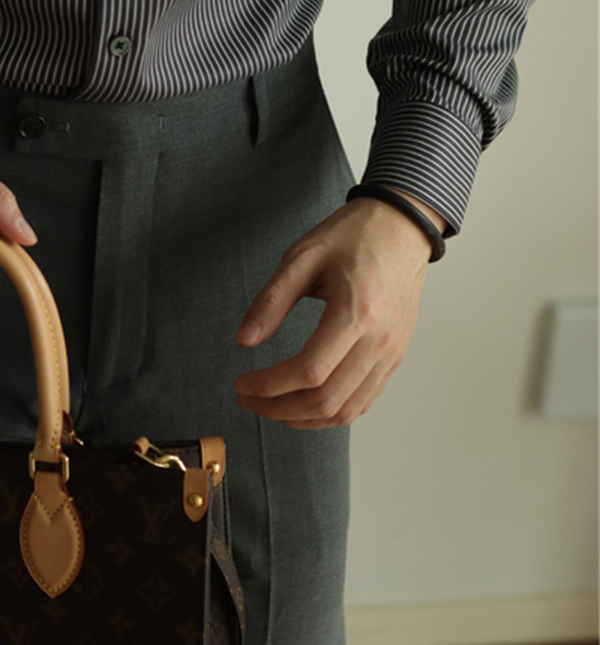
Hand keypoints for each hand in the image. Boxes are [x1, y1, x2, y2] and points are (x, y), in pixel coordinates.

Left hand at [233, 191, 444, 428]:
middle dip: (279, 409)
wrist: (401, 226)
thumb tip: (244, 340)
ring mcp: (392, 352)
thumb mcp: (302, 257)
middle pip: (327, 400)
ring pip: (347, 410)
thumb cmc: (354, 236)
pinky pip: (363, 400)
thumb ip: (271, 301)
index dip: (270, 386)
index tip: (242, 383)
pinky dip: (330, 411)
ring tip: (271, 405)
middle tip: (248, 398)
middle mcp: (380, 340)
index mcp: (356, 313)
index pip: (309, 372)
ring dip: (304, 417)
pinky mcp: (395, 356)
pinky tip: (304, 401)